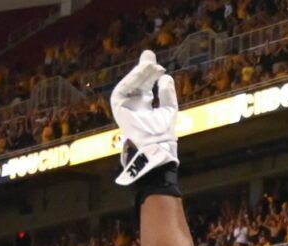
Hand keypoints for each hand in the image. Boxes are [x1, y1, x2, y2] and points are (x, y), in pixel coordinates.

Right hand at [111, 51, 178, 186]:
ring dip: (140, 72)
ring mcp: (125, 106)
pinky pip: (124, 88)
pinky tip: (142, 71)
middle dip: (144, 69)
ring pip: (131, 83)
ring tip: (151, 64)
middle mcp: (133, 104)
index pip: (146, 86)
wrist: (156, 149)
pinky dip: (133, 79)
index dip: (151, 74)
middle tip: (150, 55)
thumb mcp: (168, 110)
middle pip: (138, 82)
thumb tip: (166, 76)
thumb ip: (167, 94)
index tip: (159, 65)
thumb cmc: (163, 135)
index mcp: (144, 106)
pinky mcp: (119, 107)